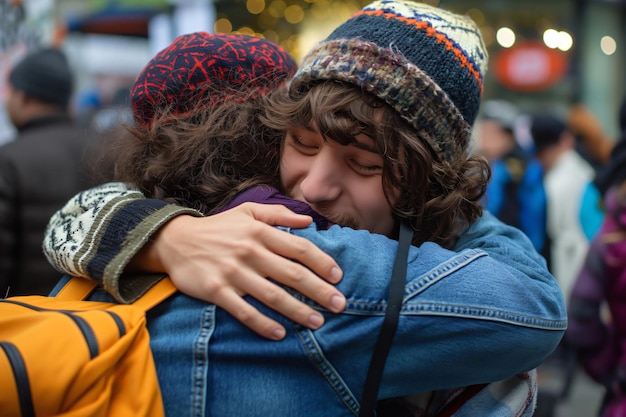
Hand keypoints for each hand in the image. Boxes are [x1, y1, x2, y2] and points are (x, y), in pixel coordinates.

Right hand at [140, 203, 345, 339]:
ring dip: (298, 311)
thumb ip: (278, 214)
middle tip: (339, 305)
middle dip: (319, 291)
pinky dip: (263, 324)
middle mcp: (249, 252)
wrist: (175, 240)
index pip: (299, 248)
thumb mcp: (247, 212)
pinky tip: (280, 333)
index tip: (338, 276)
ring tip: (317, 322)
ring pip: (272, 295)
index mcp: (260, 232)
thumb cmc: (218, 228)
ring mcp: (233, 272)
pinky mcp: (216, 291)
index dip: (322, 263)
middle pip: (292, 274)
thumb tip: (309, 220)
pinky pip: (244, 311)